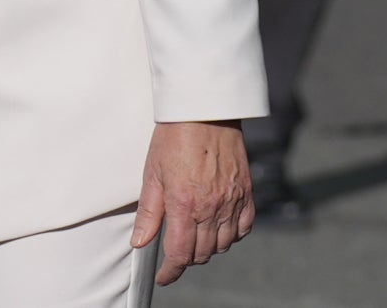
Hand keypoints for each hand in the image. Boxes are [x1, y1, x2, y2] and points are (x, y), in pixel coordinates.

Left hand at [134, 120, 251, 286]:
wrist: (204, 110)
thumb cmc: (174, 136)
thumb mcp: (152, 173)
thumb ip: (149, 213)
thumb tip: (140, 242)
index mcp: (185, 204)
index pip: (180, 254)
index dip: (170, 271)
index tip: (163, 276)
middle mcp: (212, 207)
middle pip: (202, 253)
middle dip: (186, 258)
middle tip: (174, 250)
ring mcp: (232, 201)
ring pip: (223, 244)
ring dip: (208, 247)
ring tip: (194, 236)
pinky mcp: (247, 193)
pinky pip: (244, 228)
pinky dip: (232, 234)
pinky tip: (219, 227)